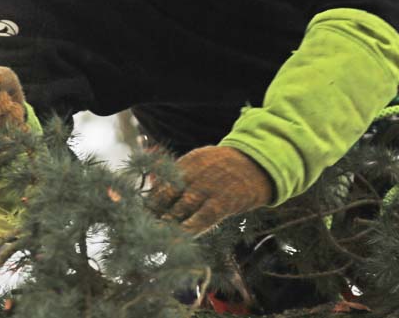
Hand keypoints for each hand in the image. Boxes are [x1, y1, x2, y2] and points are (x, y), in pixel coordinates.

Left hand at [149, 146, 272, 235]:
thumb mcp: (199, 159)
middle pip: (168, 195)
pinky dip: (189, 229)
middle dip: (155, 211)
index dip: (151, 198)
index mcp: (187, 162)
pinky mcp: (223, 202)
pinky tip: (179, 237)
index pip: (162, 181)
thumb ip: (179, 171)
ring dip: (168, 222)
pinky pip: (202, 218)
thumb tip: (154, 184)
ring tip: (155, 234)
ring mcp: (209, 188)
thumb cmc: (223, 165)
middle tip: (144, 225)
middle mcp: (195, 173)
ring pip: (182, 207)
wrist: (255, 164)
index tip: (143, 210)